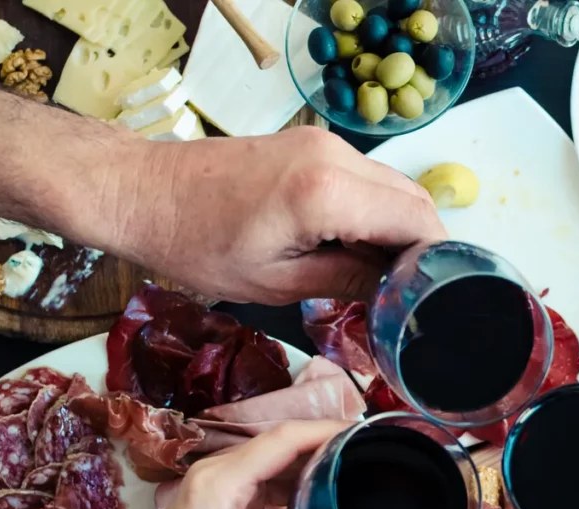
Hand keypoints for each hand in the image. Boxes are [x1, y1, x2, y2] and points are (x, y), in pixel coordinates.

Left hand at [83, 421, 399, 508]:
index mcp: (220, 482)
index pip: (285, 437)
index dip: (329, 429)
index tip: (370, 432)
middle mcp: (218, 476)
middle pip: (286, 454)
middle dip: (329, 464)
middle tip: (374, 472)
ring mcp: (218, 492)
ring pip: (279, 480)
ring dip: (311, 498)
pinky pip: (267, 503)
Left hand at [111, 128, 446, 304]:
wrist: (142, 191)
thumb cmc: (195, 244)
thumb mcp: (275, 281)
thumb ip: (347, 281)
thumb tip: (394, 295)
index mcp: (327, 192)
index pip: (416, 220)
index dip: (436, 260)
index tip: (432, 296)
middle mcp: (335, 155)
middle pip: (413, 198)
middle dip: (421, 246)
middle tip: (408, 293)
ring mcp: (323, 142)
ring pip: (392, 186)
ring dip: (396, 228)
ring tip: (380, 275)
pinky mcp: (310, 142)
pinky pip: (365, 177)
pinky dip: (372, 210)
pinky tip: (354, 245)